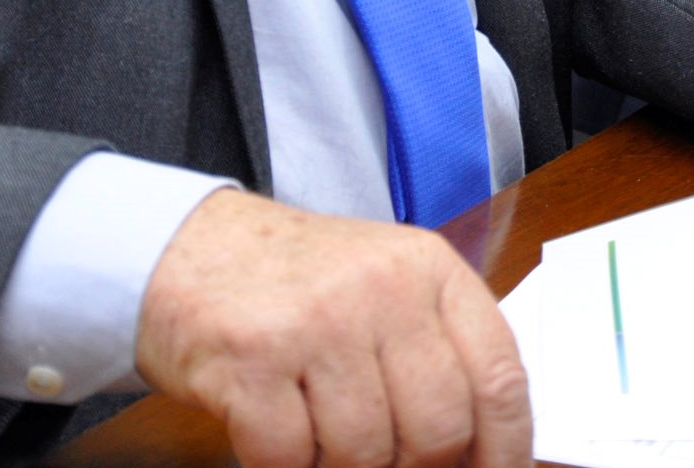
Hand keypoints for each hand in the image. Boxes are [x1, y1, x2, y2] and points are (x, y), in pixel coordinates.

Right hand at [136, 190, 530, 467]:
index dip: (505, 449)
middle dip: (412, 466)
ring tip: (316, 427)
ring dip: (339, 464)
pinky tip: (274, 426)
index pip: (499, 377)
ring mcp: (318, 322)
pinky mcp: (252, 359)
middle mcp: (383, 289)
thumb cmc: (299, 284)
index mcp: (431, 270)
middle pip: (439, 430)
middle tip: (380, 456)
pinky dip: (284, 463)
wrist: (188, 247)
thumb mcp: (387, 288)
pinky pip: (291, 458)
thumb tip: (483, 454)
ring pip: (366, 454)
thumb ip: (438, 353)